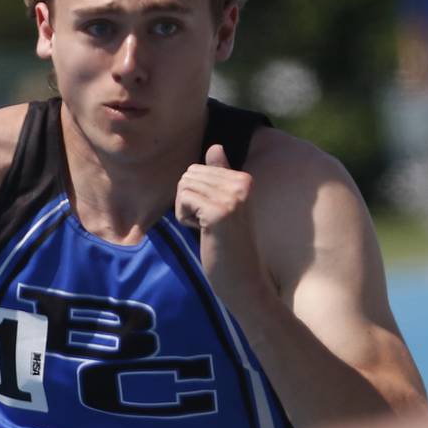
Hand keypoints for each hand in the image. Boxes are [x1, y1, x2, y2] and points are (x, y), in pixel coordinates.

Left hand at [174, 144, 273, 315]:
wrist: (244, 281)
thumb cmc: (230, 247)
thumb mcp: (227, 207)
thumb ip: (221, 176)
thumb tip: (215, 146)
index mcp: (244, 178)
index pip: (198, 168)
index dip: (197, 196)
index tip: (215, 218)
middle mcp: (242, 183)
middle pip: (189, 175)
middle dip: (189, 201)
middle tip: (209, 225)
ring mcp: (232, 197)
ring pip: (184, 185)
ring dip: (186, 210)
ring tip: (208, 229)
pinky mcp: (219, 212)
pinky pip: (183, 199)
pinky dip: (185, 217)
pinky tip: (203, 233)